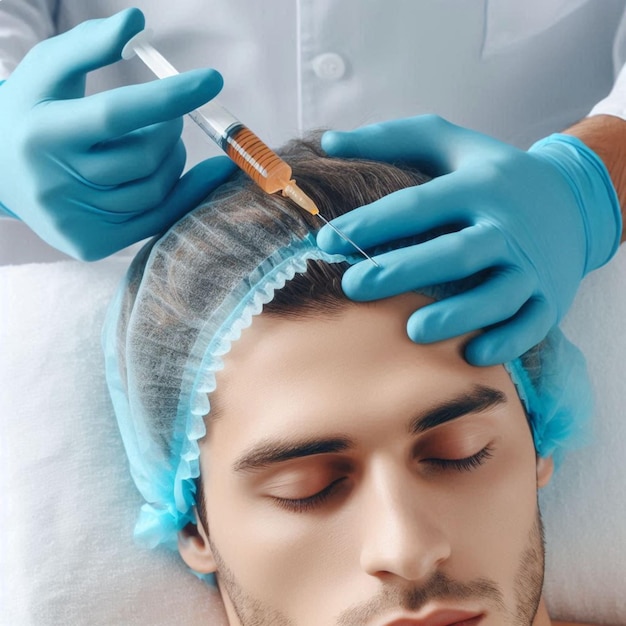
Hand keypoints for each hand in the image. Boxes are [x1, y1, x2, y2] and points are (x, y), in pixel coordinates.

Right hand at [0, 8, 235, 260]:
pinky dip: (182, 193)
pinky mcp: (91, 244)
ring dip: (173, 159)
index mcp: (40, 132)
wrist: (0, 175)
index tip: (212, 80)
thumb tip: (137, 22)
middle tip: (170, 118)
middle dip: (170, 130)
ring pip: (154, 189)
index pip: (114, 114)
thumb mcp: (47, 70)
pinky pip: (156, 220)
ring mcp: (73, 220)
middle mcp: (54, 183)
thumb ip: (89, 43)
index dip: (168, 97)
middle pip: (142, 157)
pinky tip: (194, 172)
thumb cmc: (33, 112)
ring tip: (163, 141)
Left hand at [318, 115, 620, 364]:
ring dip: (458, 314)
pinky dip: (506, 342)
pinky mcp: (549, 298)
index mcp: (479, 186)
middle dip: (405, 270)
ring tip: (413, 331)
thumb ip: (391, 139)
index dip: (372, 222)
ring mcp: (531, 267)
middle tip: (353, 287)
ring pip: (497, 294)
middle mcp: (506, 227)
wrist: (575, 199)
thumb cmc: (494, 175)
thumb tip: (329, 140)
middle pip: (457, 252)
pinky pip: (531, 325)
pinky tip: (472, 354)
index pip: (419, 205)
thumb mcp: (450, 144)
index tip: (326, 240)